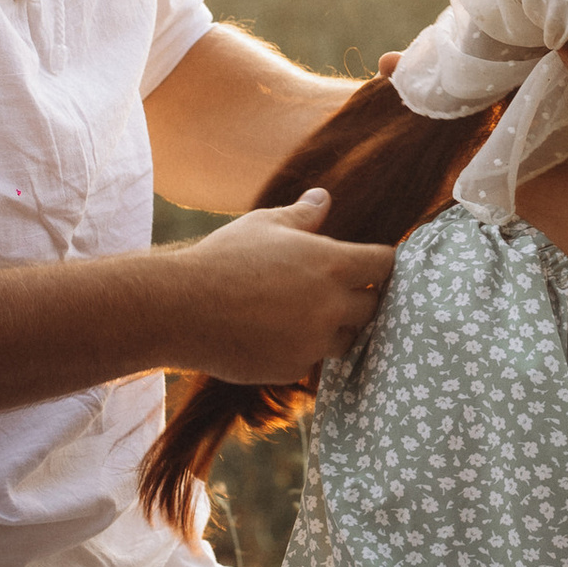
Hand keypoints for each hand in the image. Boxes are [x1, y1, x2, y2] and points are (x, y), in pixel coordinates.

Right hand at [176, 189, 395, 383]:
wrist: (181, 309)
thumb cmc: (222, 258)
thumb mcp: (264, 225)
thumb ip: (303, 215)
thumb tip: (323, 198)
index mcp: (331, 264)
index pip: (385, 263)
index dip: (381, 262)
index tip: (371, 263)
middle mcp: (330, 305)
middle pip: (374, 306)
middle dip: (361, 297)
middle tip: (336, 290)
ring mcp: (313, 342)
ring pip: (348, 338)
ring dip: (336, 327)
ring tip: (305, 314)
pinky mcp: (293, 368)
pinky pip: (312, 359)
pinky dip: (302, 348)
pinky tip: (276, 334)